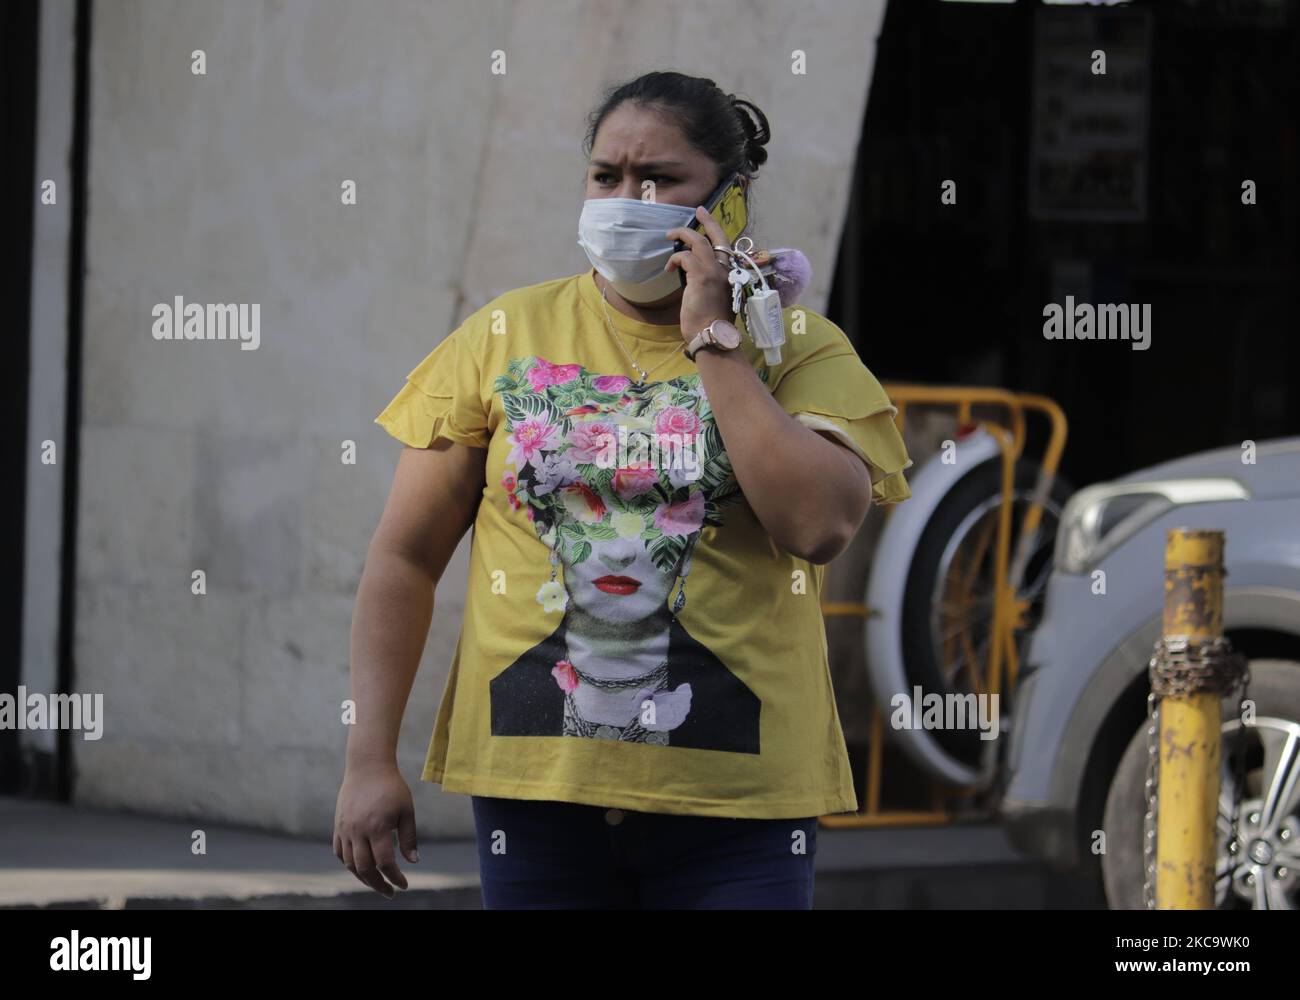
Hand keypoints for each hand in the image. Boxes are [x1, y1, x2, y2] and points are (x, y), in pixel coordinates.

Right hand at [333, 758, 418, 898]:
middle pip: (365, 868)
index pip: (384, 863)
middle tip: (390, 892)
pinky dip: (348, 863)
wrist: (367, 766)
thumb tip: (413, 862)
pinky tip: (360, 867)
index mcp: (377, 827)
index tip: (403, 885)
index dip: (394, 878)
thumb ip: (409, 837)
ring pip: (349, 863)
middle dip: (378, 884)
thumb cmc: (392, 787)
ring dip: (363, 877)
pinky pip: (339, 852)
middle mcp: (358, 830)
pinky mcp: (338, 825)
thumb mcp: (406, 810)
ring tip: (377, 883)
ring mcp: (345, 829)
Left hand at [665, 206, 735, 342]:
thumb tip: (694, 276)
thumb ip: (711, 283)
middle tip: (697, 210)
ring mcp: (715, 271)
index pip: (725, 246)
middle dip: (707, 221)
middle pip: (717, 237)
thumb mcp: (716, 298)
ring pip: (698, 241)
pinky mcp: (701, 276)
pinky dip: (675, 259)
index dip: (716, 231)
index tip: (706, 218)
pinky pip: (685, 256)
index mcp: (732, 274)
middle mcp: (727, 269)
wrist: (712, 335)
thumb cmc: (712, 323)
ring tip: (670, 235)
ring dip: (683, 234)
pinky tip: (669, 268)